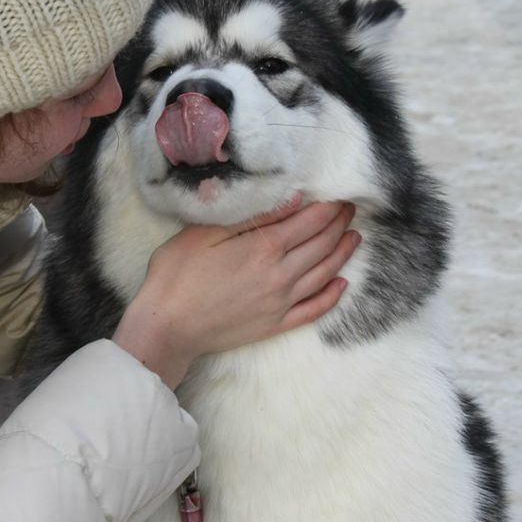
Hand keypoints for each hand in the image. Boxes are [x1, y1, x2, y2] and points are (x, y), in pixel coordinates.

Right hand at [112, 194, 359, 388]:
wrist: (167, 327)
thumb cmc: (177, 275)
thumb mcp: (206, 232)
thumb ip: (253, 217)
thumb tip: (293, 200)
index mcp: (264, 247)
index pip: (311, 221)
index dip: (330, 207)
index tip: (341, 195)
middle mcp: (281, 274)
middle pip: (323, 244)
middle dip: (340, 224)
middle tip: (350, 210)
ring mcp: (281, 302)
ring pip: (325, 274)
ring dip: (343, 253)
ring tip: (355, 238)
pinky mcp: (276, 324)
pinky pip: (315, 309)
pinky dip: (333, 296)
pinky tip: (342, 284)